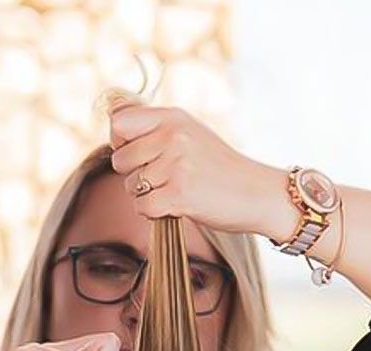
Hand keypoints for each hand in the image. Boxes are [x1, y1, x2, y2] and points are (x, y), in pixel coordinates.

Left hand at [109, 105, 287, 237]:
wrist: (256, 193)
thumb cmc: (220, 168)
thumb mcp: (190, 134)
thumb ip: (156, 130)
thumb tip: (114, 130)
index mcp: (172, 117)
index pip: (119, 124)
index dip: (121, 143)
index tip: (138, 154)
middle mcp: (172, 136)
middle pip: (120, 160)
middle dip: (134, 175)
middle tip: (163, 179)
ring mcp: (176, 165)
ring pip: (131, 187)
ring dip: (147, 196)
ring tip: (176, 191)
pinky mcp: (180, 194)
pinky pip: (142, 207)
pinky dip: (154, 213)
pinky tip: (175, 207)